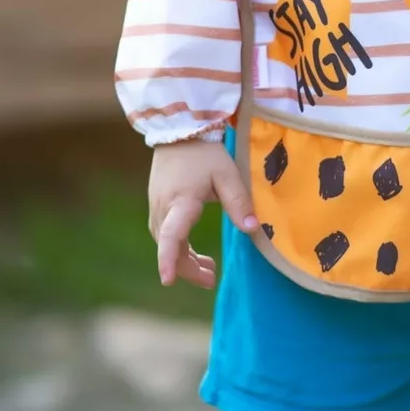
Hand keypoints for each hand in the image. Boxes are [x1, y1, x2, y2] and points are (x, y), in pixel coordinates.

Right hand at [148, 139, 258, 287]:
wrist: (180, 130)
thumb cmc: (205, 153)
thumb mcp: (227, 174)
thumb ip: (239, 202)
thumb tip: (253, 230)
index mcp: (181, 201)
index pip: (172, 235)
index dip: (169, 259)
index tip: (168, 280)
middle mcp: (164, 208)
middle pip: (170, 246)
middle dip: (188, 269)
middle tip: (211, 280)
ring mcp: (157, 206)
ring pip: (166, 243)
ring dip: (184, 259)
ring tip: (208, 270)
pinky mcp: (157, 205)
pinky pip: (165, 234)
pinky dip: (178, 248)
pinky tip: (194, 253)